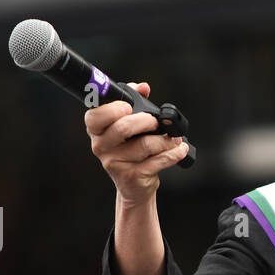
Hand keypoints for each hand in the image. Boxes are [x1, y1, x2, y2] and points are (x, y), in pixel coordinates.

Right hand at [83, 80, 188, 205]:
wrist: (134, 187)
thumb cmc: (131, 151)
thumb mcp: (128, 127)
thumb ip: (134, 102)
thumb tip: (143, 87)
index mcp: (96, 131)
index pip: (94, 116)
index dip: (111, 110)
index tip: (128, 107)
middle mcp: (101, 147)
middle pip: (123, 128)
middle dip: (146, 121)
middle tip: (156, 122)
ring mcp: (115, 163)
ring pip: (145, 145)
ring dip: (165, 140)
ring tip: (174, 139)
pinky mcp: (132, 177)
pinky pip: (157, 162)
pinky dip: (173, 153)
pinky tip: (180, 149)